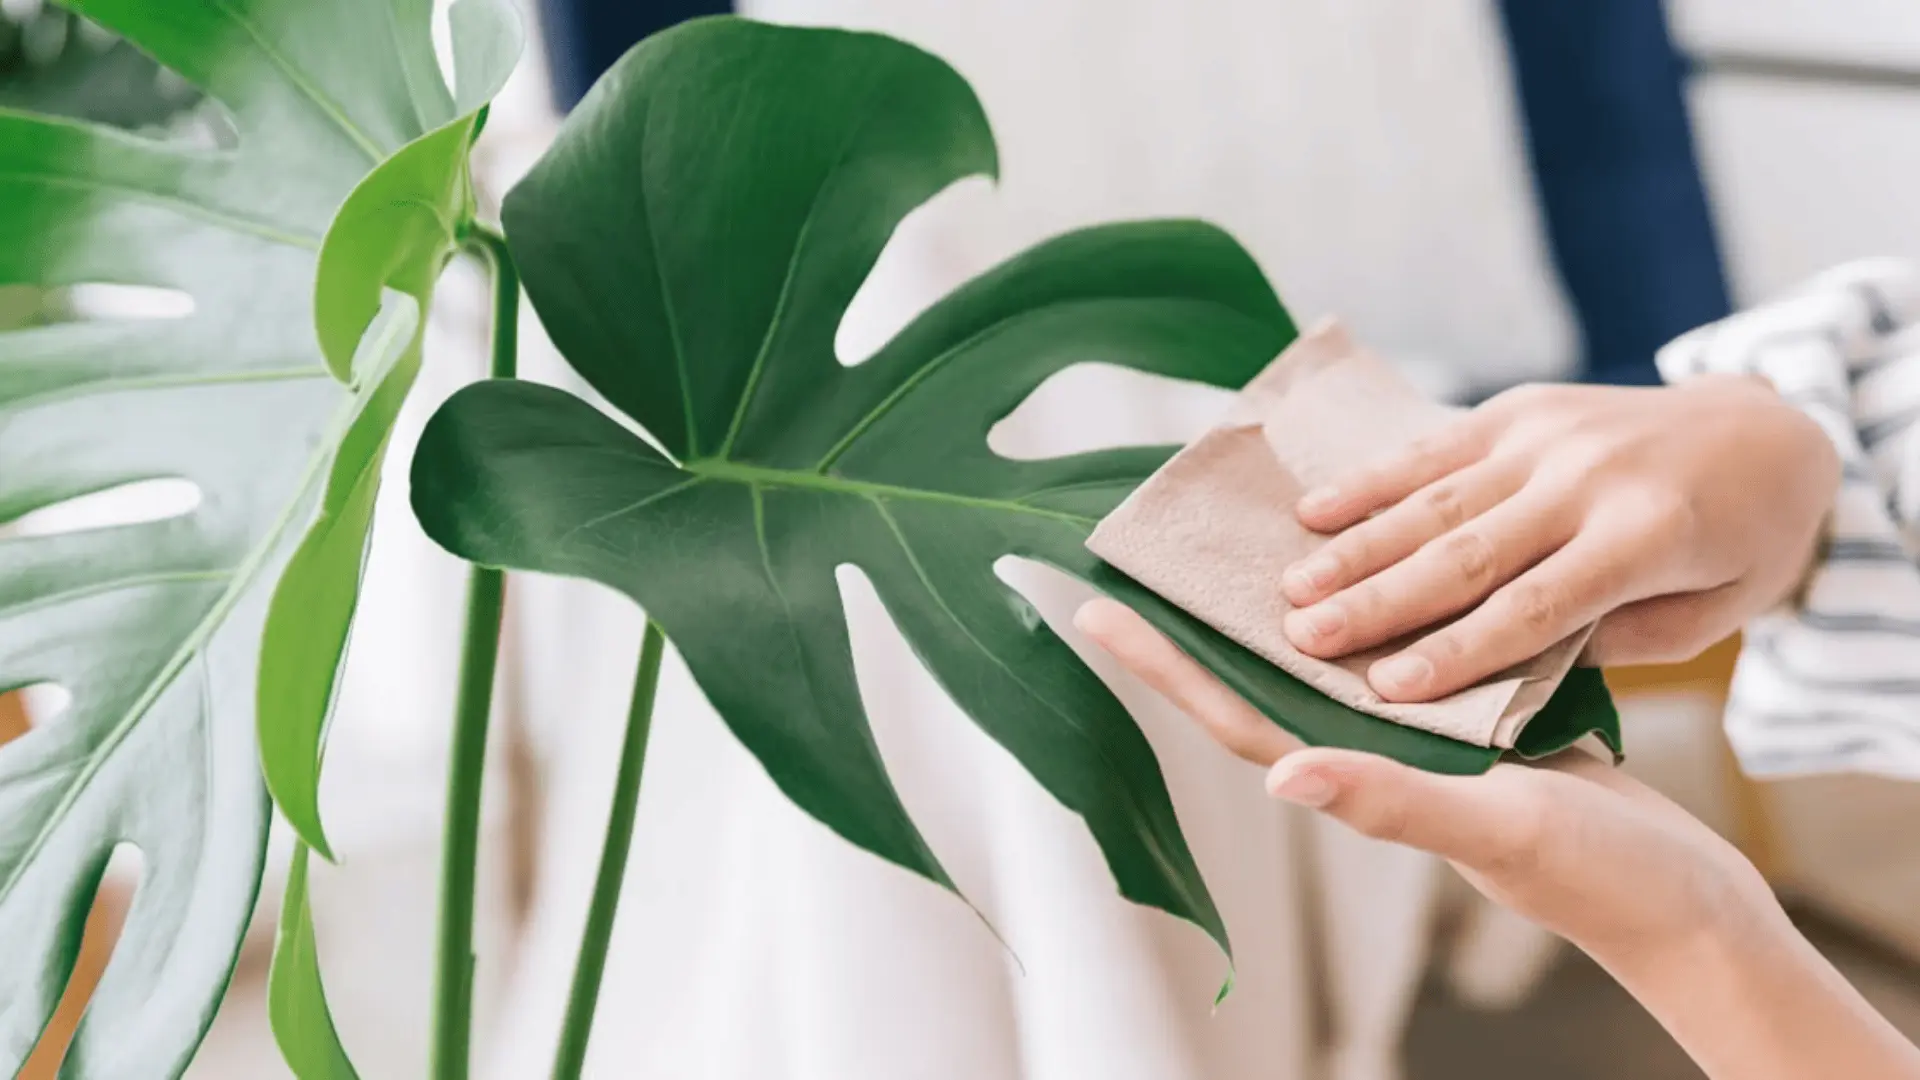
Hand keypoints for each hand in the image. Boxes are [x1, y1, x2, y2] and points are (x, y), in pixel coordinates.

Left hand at [1074, 598, 1770, 964]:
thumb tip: (1285, 774)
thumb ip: (1394, 803)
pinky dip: (1368, 611)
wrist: (1686, 902)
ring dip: (1274, 612)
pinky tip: (1363, 570)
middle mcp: (1376, 760)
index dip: (1169, 668)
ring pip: (1326, 666)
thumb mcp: (1498, 830)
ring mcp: (1422, 744)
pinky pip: (1398, 658)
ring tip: (1230, 545)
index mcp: (1363, 782)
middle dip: (1200, 627)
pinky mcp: (1475, 727)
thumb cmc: (1599, 881)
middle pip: (1263, 684)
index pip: (1240, 718)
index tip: (1099, 609)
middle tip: (1140, 557)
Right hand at [1278, 375, 1839, 701]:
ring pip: (1438, 501)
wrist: (1771, 426)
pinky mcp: (1522, 408)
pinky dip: (1371, 481)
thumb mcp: (1710, 613)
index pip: (1536, 608)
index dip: (1458, 651)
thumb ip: (1611, 637)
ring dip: (1357, 547)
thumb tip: (1509, 666)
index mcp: (1647, 537)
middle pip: (1467, 553)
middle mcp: (1588, 479)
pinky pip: (1436, 449)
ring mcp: (1550, 435)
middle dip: (1379, 601)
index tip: (1387, 690)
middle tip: (1304, 640)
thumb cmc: (1742, 544)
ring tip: (1291, 588)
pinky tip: (1312, 512)